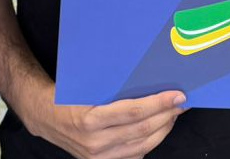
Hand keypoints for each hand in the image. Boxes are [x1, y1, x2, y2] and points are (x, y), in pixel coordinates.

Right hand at [26, 85, 185, 158]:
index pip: (134, 112)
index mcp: (89, 120)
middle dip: (167, 115)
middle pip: (142, 130)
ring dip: (163, 128)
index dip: (159, 103)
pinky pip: (135, 156)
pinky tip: (159, 128)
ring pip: (143, 145)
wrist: (47, 118)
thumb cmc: (69, 96)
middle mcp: (95, 143)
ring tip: (174, 114)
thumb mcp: (88, 87)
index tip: (177, 95)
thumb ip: (115, 87)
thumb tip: (149, 78)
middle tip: (181, 102)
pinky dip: (151, 141)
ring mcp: (99, 157)